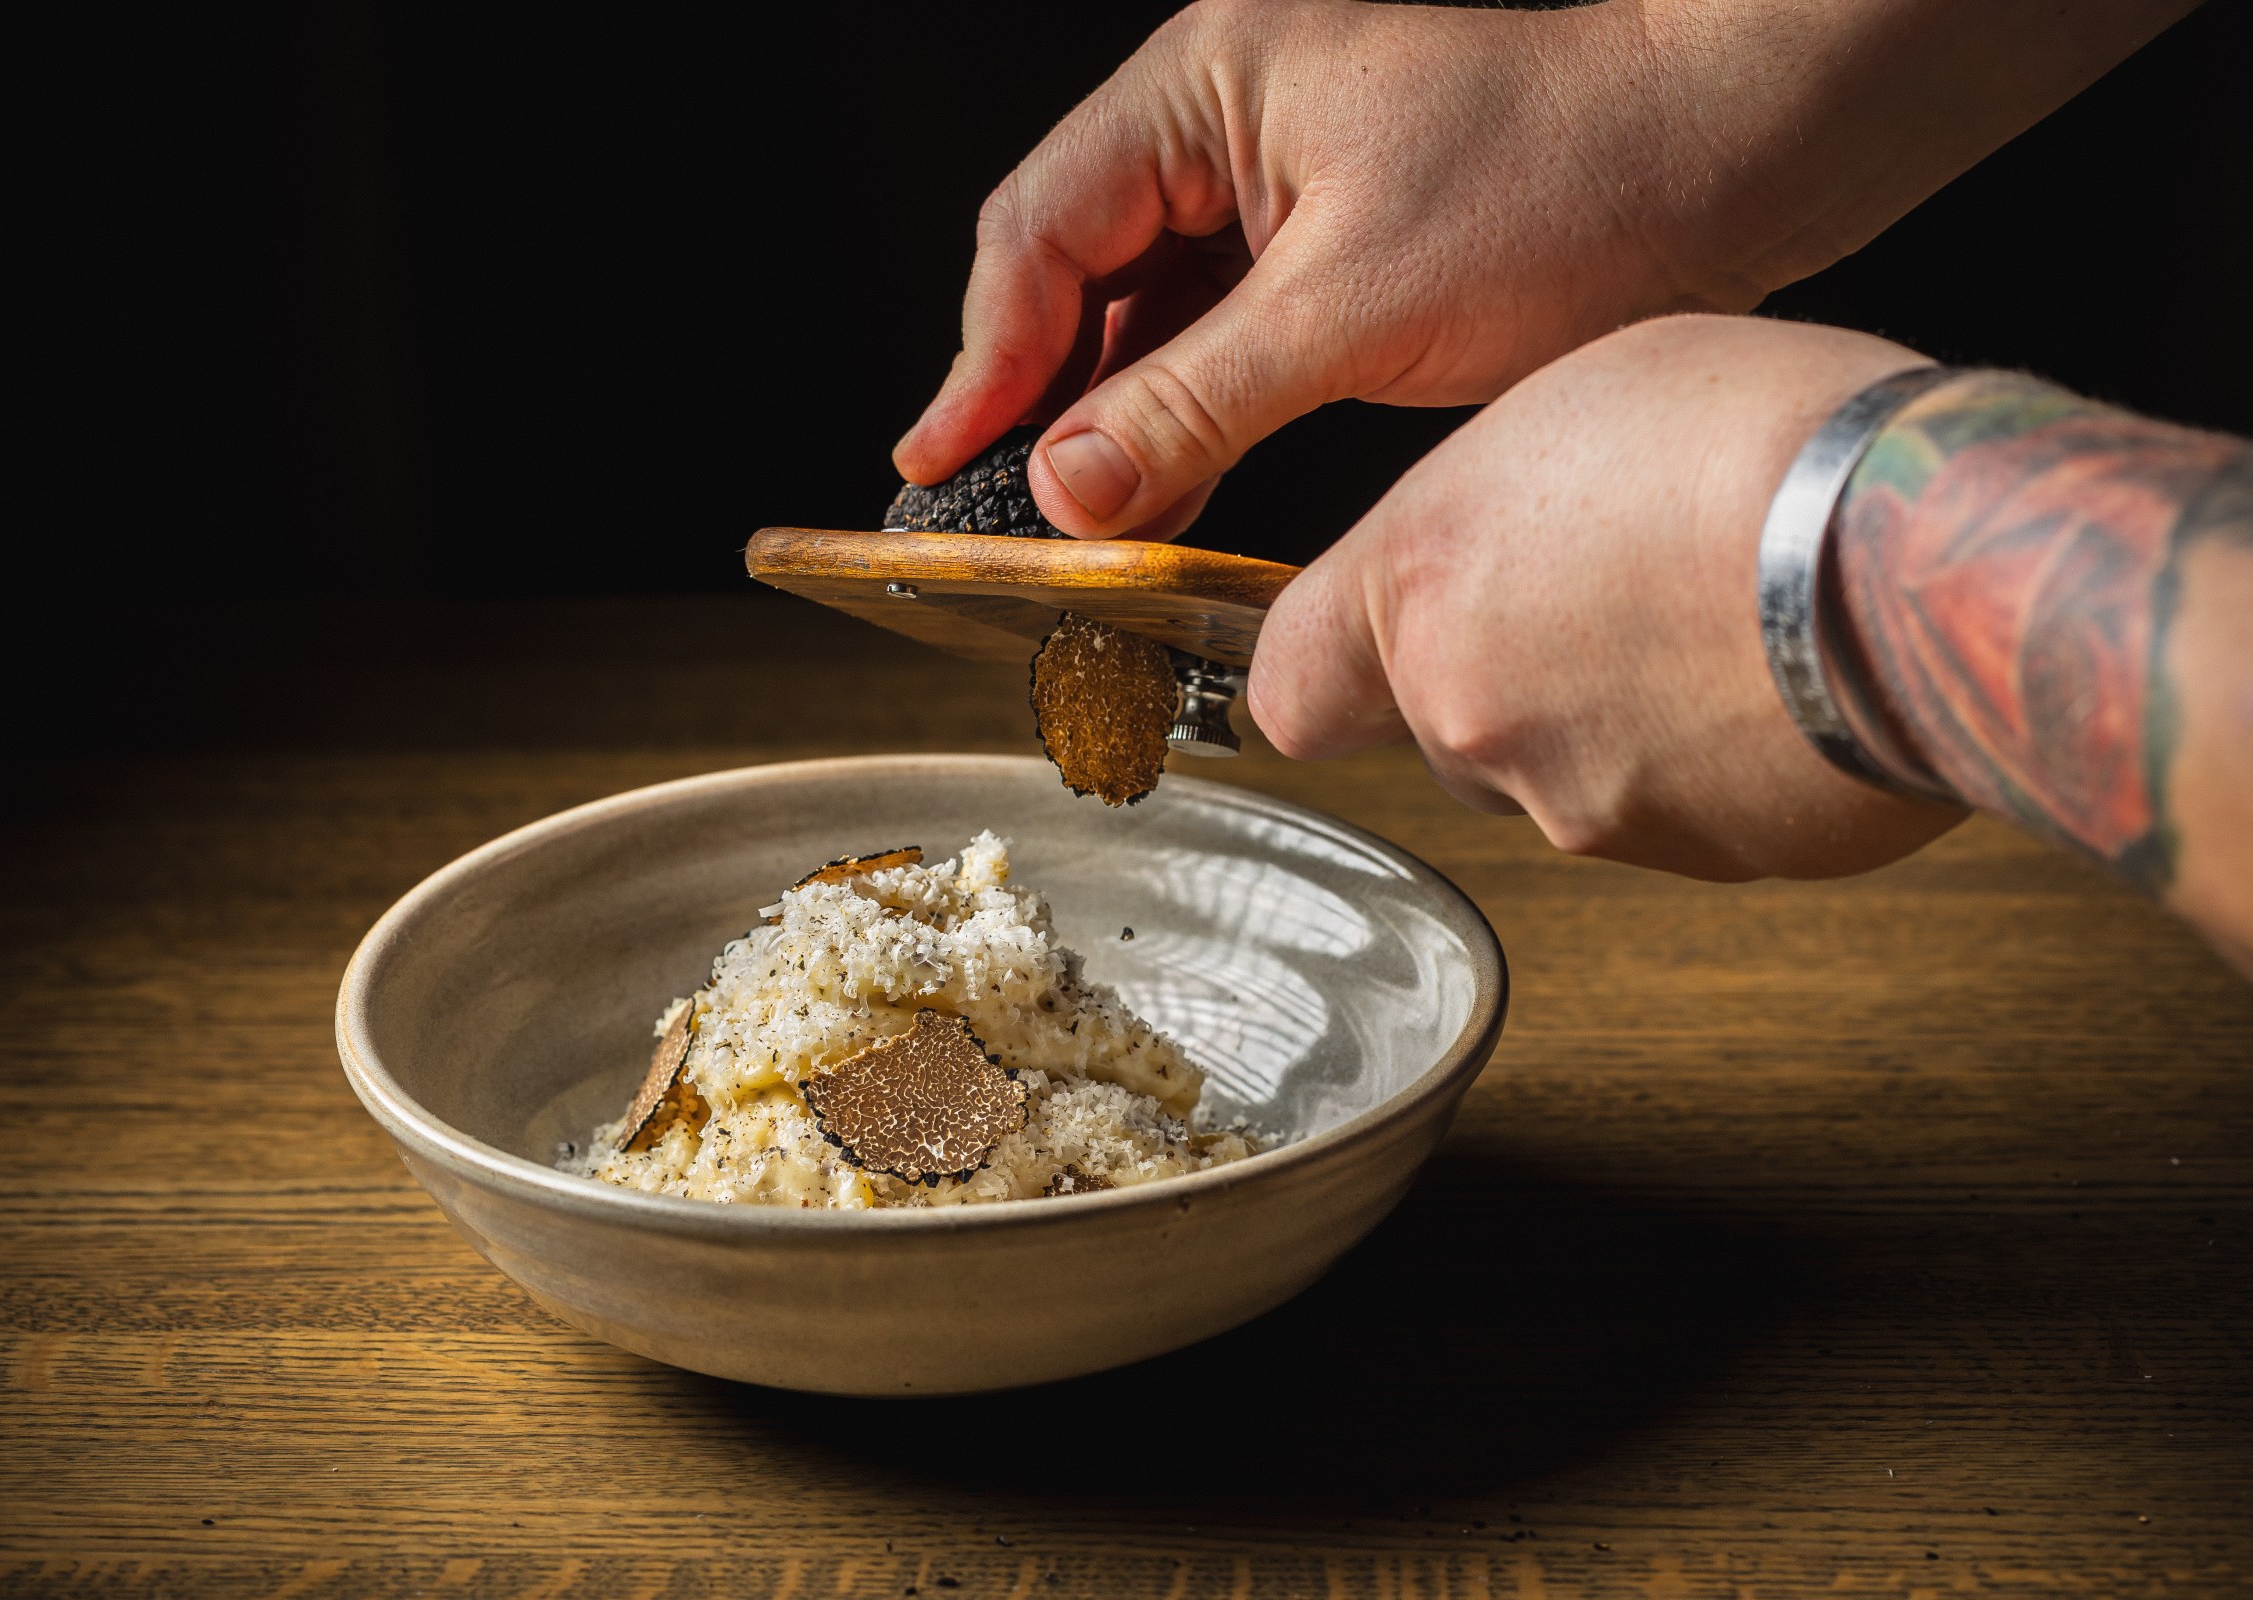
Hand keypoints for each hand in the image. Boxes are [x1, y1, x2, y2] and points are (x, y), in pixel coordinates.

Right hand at [893, 0, 2192, 539]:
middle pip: (1074, 261)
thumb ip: (1192, 401)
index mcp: (1206, 87)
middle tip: (980, 505)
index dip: (983, 358)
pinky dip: (1185, 405)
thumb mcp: (1354, 310)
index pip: (1044, 228)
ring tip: (1067, 519)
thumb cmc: (1569, 184)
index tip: (941, 463)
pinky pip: (1219, 324)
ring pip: (1144, 302)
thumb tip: (1064, 487)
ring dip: (1106, 409)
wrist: (1736, 153)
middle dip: (1029, 388)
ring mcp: (1280, 173)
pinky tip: (1162, 481)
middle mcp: (1225, 117)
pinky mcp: (1334, 232)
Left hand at [1246, 314, 1966, 881]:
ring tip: (1718, 615)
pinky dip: (1713, 760)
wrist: (1927, 559)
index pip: (1288, 686)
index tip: (1368, 639)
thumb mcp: (1576, 395)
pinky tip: (1780, 675)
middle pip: (1442, 727)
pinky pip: (1679, 810)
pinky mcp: (1702, 859)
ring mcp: (1583, 805)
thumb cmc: (1765, 440)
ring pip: (1561, 773)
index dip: (1332, 665)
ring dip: (1615, 716)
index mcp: (1421, 590)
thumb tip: (1491, 548)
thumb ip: (1488, 503)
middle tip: (1611, 585)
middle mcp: (1475, 719)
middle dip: (1507, 674)